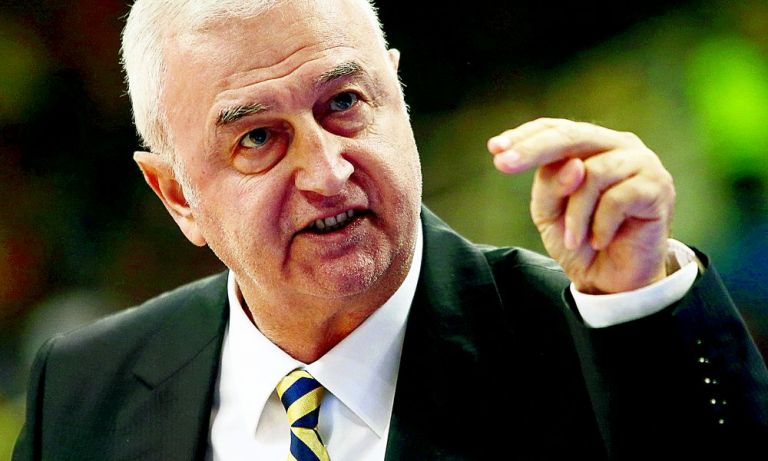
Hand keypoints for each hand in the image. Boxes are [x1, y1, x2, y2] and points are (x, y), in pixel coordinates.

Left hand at [487, 118, 674, 293]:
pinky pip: (616, 199)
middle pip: (572, 136)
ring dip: (575, 214)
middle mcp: (618, 146)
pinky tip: (600, 241)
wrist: (615, 280)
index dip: (525, 136)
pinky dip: (600, 225)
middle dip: (534, 150)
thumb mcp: (550, 212)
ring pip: (592, 174)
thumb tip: (575, 166)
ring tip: (573, 239)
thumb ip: (551, 185)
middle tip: (504, 164)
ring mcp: (642, 163)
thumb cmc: (581, 240)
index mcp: (591, 145)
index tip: (495, 149)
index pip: (556, 128)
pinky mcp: (657, 187)